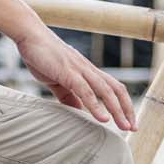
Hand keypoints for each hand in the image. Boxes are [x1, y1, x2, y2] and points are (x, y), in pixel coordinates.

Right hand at [14, 24, 135, 131]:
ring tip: (124, 127)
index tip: (129, 121)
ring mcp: (80, 70)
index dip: (123, 104)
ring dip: (117, 110)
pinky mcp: (68, 72)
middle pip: (116, 90)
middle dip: (126, 110)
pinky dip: (96, 105)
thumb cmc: (43, 56)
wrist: (29, 35)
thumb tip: (78, 111)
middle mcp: (89, 70)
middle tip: (133, 128)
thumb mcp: (58, 80)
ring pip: (105, 91)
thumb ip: (69, 96)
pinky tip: (103, 119)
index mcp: (88, 72)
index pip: (114, 88)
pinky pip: (85, 91)